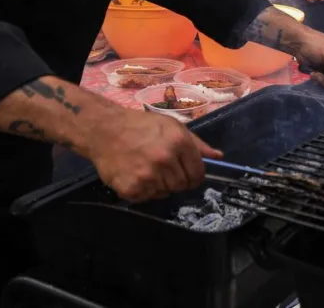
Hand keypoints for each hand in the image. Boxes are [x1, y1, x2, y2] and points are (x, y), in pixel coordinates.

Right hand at [87, 108, 221, 201]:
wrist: (105, 130)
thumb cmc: (141, 126)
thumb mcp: (172, 126)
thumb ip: (196, 144)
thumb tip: (218, 157)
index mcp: (179, 143)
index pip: (198, 174)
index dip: (195, 176)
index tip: (188, 174)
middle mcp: (165, 160)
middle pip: (182, 185)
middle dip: (177, 180)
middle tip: (164, 168)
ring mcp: (147, 176)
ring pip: (166, 192)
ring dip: (160, 184)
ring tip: (148, 168)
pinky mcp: (131, 189)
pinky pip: (148, 198)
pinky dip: (145, 190)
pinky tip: (136, 174)